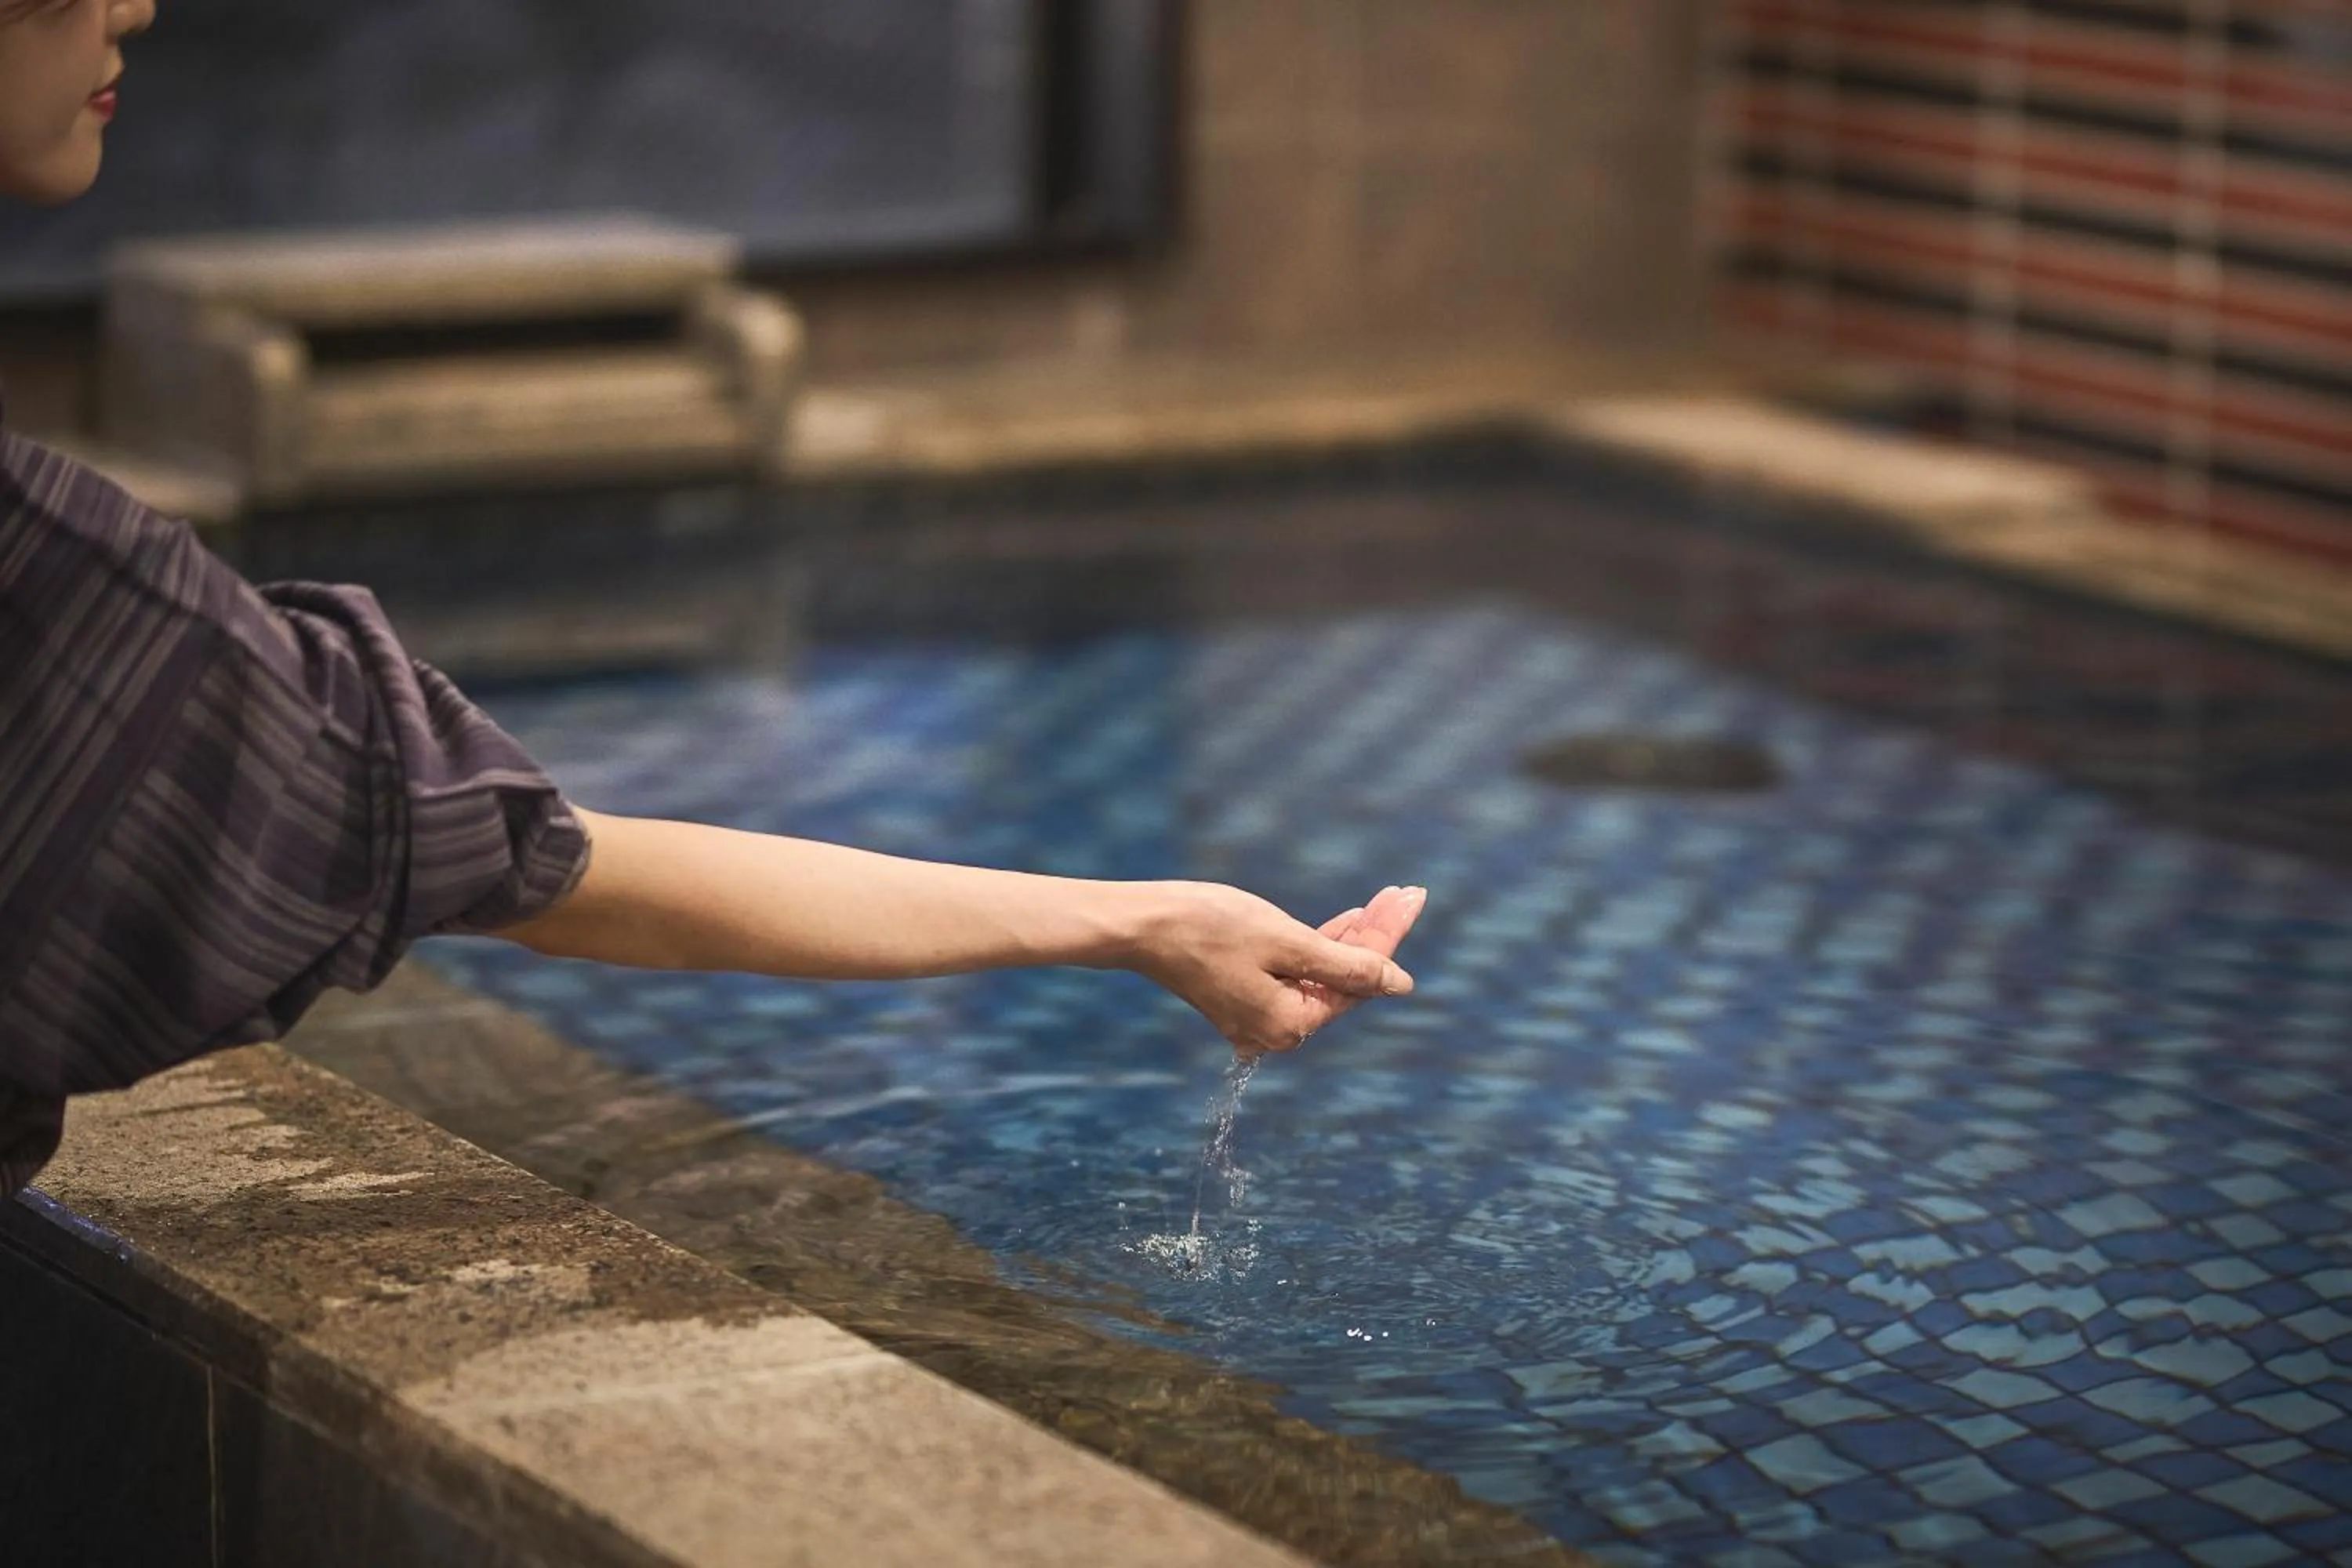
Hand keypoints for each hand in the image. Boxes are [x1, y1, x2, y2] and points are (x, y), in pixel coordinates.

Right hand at [1130, 882, 1427, 1056]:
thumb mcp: (1287, 940)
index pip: (1358, 980)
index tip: (1413, 900)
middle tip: (1406, 894)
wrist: (1141, 925)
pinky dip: (1319, 948)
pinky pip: (1296, 974)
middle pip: (1343, 979)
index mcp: (1290, 1024)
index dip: (1388, 937)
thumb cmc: (1209, 926)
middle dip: (1375, 935)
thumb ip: (1347, 965)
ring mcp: (1259, 1018)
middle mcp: (1276, 1032)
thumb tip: (1399, 985)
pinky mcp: (1244, 999)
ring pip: (1321, 975)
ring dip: (1351, 938)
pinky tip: (1345, 922)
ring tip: (1386, 900)